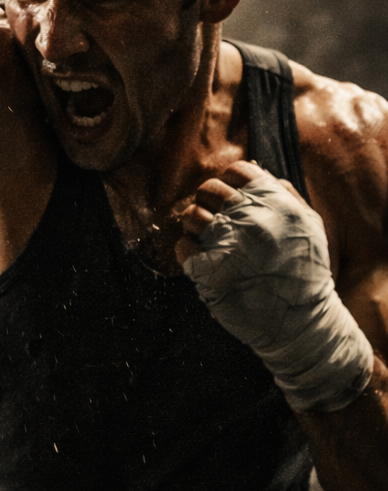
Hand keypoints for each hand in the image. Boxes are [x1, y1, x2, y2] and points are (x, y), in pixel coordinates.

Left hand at [175, 159, 298, 262]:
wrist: (301, 320)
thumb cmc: (306, 272)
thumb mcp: (308, 225)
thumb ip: (286, 195)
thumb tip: (261, 172)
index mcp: (274, 202)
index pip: (238, 170)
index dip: (231, 182)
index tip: (232, 198)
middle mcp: (249, 217)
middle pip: (209, 188)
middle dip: (209, 201)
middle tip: (217, 220)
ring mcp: (227, 242)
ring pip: (191, 214)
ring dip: (196, 225)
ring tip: (209, 240)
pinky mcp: (208, 269)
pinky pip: (183, 246)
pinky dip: (189, 252)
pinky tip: (204, 261)